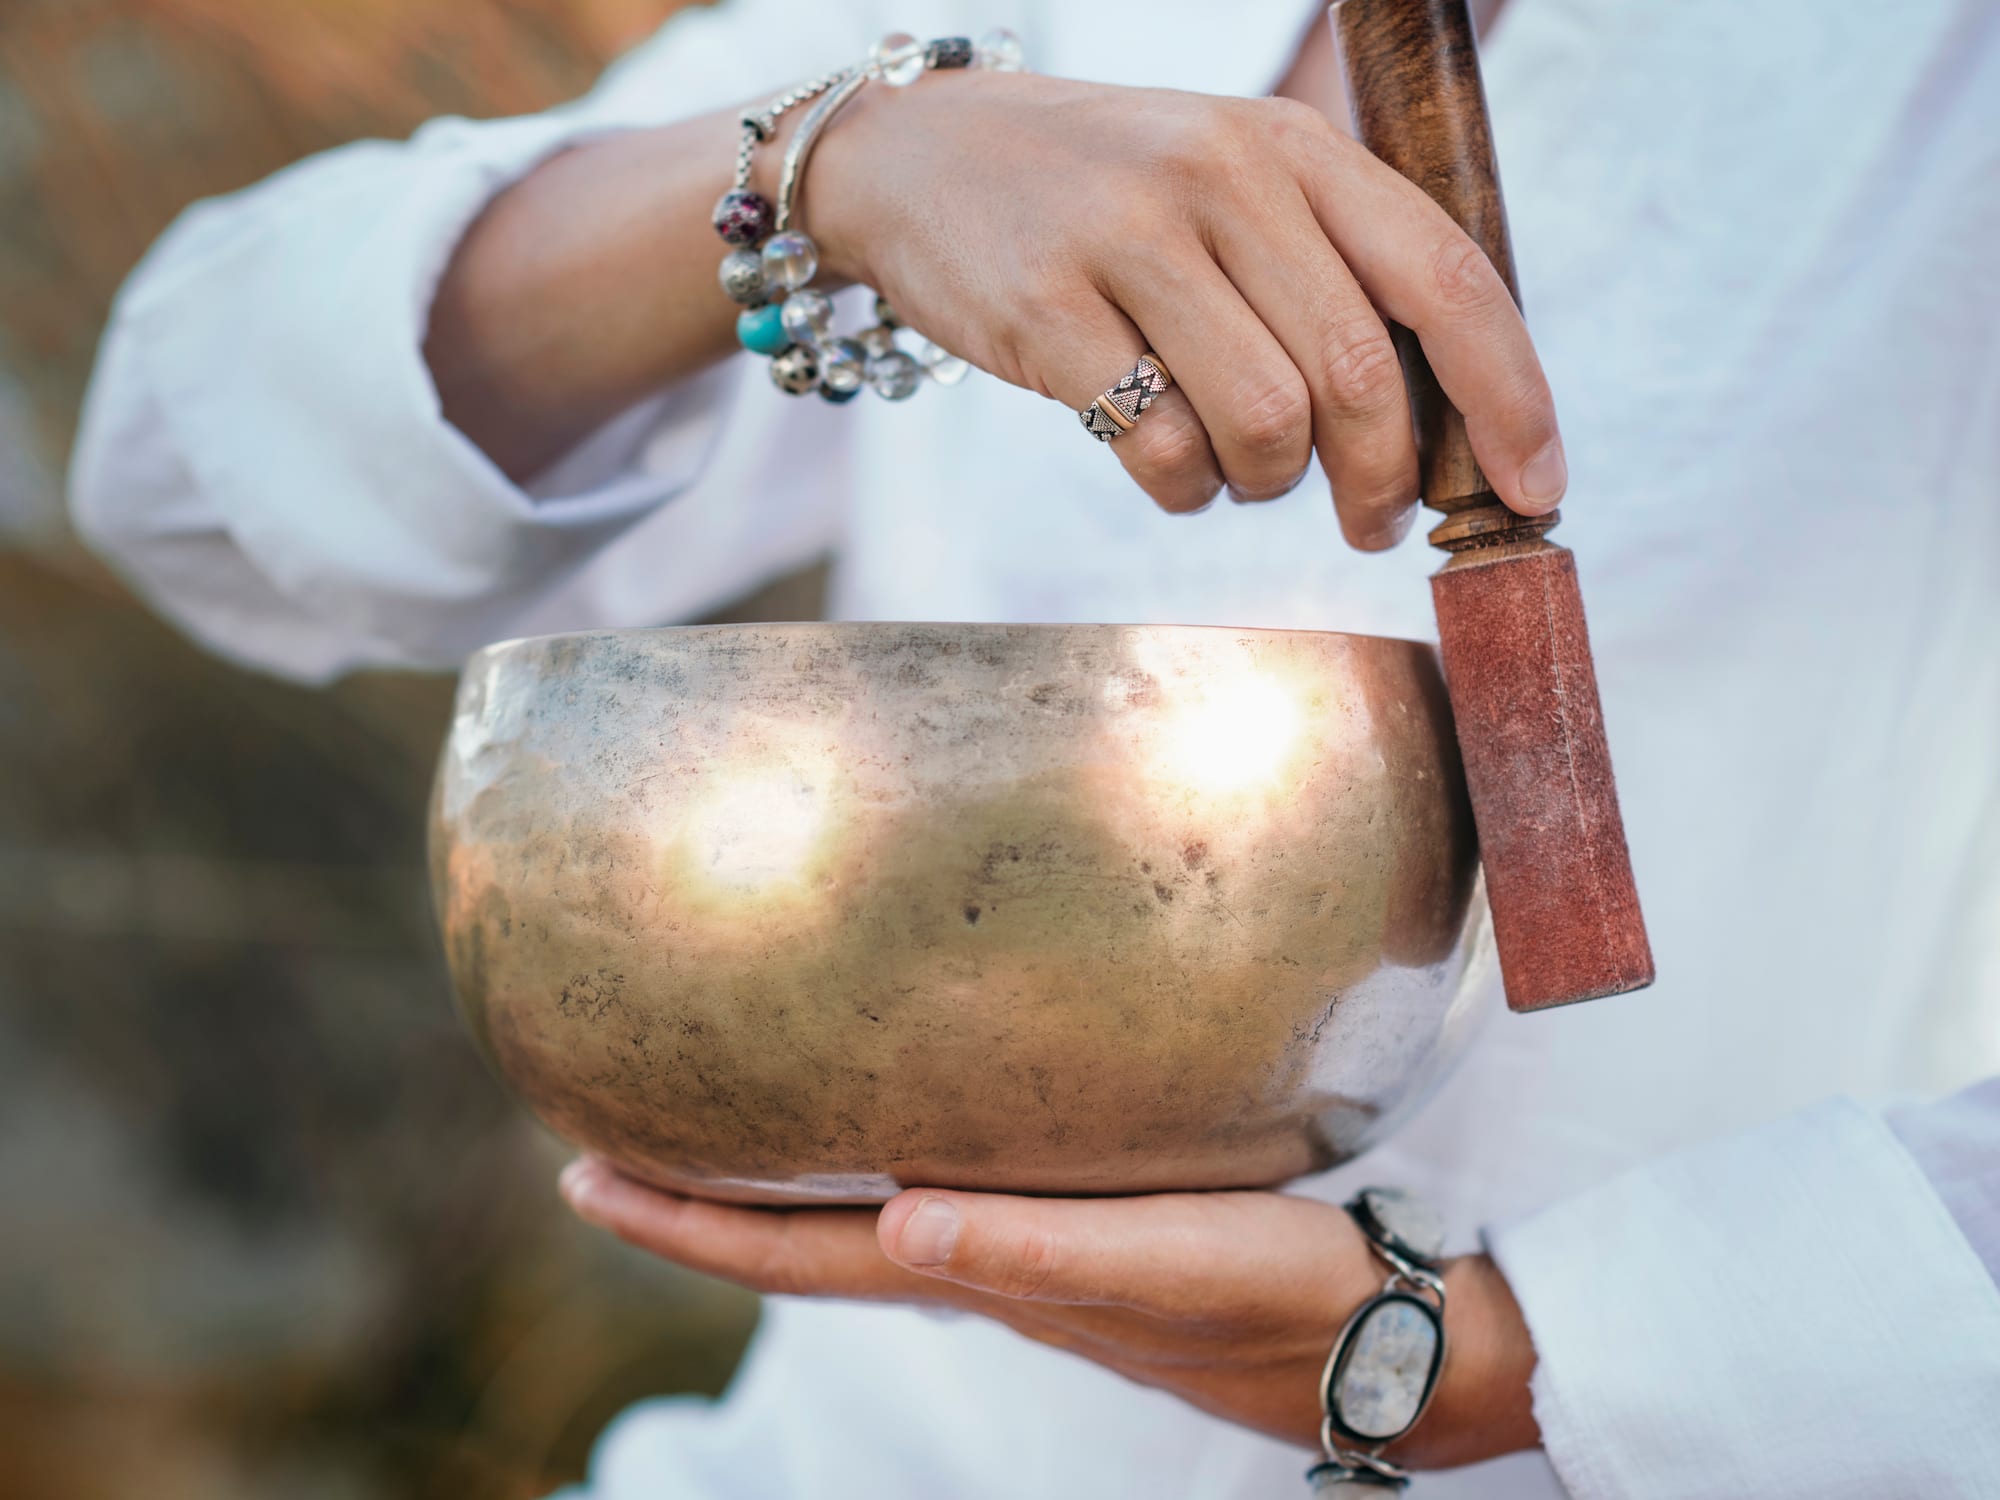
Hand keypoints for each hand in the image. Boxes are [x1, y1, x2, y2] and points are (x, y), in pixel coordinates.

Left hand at [559, 1161, 1540, 1470]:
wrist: (1389, 1336)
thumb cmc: (1282, 1299)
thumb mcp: (1164, 1267)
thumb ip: (1035, 1255)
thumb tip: (899, 1225)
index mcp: (987, 1277)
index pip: (801, 1258)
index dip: (689, 1228)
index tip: (584, 1178)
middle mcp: (988, 1270)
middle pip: (806, 1245)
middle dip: (701, 1206)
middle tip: (605, 1147)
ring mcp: (1032, 1255)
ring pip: (864, 1225)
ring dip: (774, 1191)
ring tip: (711, 1132)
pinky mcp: (1085, 1226)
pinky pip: (940, 1195)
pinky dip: (872, 1169)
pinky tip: (887, 1130)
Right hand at [810, 69, 1564, 543]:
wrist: (922, 156)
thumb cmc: (1106, 196)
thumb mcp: (1232, 183)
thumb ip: (1332, 270)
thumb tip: (1449, 422)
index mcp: (1294, 148)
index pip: (1447, 277)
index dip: (1510, 398)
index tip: (1534, 490)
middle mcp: (1223, 178)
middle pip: (1361, 376)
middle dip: (1383, 480)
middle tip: (1369, 520)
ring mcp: (1131, 239)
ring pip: (1266, 424)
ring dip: (1267, 483)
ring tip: (1237, 467)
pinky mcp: (1048, 310)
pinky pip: (1159, 450)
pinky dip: (1182, 489)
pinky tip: (1165, 463)